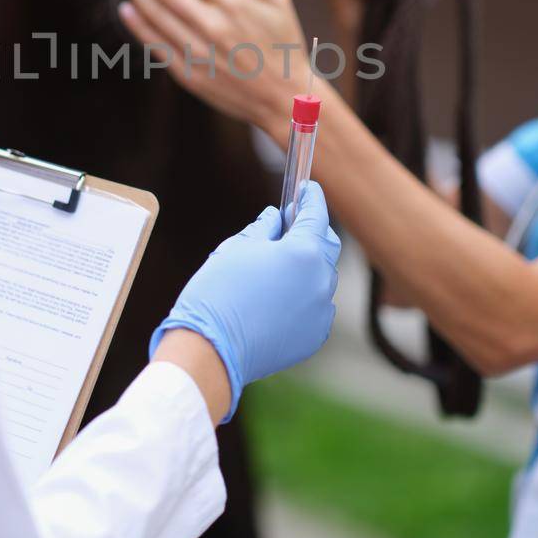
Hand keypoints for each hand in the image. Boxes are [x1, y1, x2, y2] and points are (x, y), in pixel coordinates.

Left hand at [113, 0, 311, 136]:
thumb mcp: (278, 2)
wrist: (283, 100)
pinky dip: (138, 25)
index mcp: (234, 3)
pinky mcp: (188, 74)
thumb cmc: (284, 45)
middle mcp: (212, 25)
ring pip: (156, 14)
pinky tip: (126, 8)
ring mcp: (197, 52)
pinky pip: (156, 45)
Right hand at [148, 182, 340, 422]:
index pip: (316, 215)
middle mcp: (321, 281)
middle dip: (312, 233)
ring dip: (306, 268)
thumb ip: (264, 228)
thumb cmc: (219, 292)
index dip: (312, 198)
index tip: (307, 188)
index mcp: (304, 252)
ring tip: (277, 270)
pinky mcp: (314, 336)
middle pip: (325, 246)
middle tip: (291, 226)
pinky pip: (316, 307)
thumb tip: (275, 219)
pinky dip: (304, 298)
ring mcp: (321, 312)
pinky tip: (278, 300)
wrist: (212, 349)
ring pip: (321, 279)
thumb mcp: (237, 247)